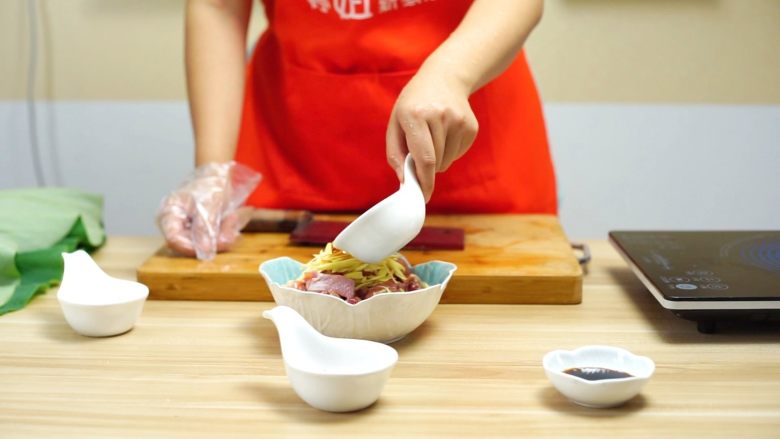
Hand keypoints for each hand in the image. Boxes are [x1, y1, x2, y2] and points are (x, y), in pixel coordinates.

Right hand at [157, 161, 260, 259]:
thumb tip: (204, 250)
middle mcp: (176, 223)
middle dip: (212, 241)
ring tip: (232, 219)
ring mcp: (188, 227)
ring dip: (221, 236)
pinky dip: (223, 233)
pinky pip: (212, 239)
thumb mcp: (208, 205)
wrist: (219, 174)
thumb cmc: (209, 183)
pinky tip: (231, 220)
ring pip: (203, 243)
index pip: (174, 239)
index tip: (209, 250)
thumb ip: (205, 228)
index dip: (191, 248)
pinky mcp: (201, 229)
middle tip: (229, 234)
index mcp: (170, 213)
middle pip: (190, 244)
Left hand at [386, 67, 477, 201]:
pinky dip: (448, 151)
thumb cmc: (414, 104)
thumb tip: (404, 180)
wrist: (444, 78)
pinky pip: (457, 154)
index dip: (424, 182)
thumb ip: (395, 153)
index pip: (424, 158)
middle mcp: (439, 116)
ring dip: (437, 159)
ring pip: (447, 161)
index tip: (422, 196)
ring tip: (432, 137)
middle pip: (435, 163)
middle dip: (425, 168)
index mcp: (416, 115)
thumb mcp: (396, 122)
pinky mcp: (471, 127)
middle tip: (419, 154)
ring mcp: (459, 121)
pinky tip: (444, 133)